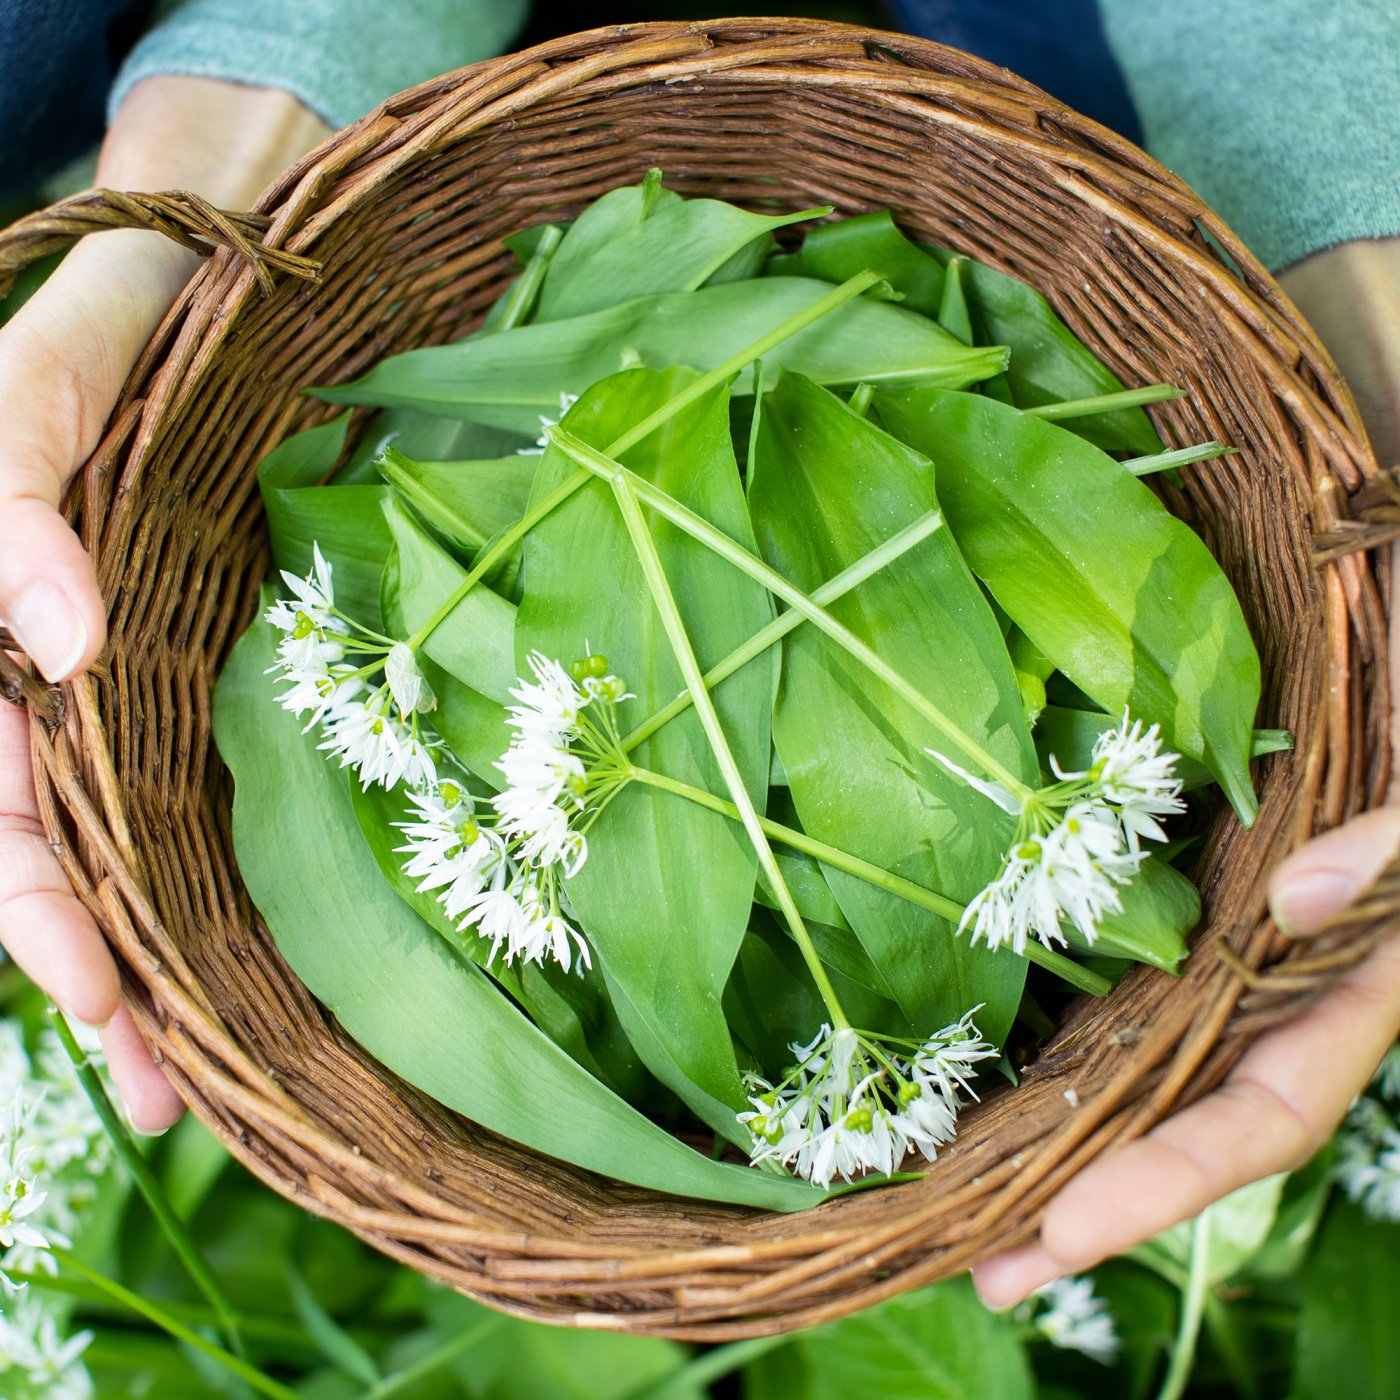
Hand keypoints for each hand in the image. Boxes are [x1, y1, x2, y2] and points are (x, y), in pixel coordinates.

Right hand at [0, 76, 327, 1130]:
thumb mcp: (41, 394)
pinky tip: (211, 1000)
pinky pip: (162, 811)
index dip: (30, 886)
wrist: (204, 306)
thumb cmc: (114, 340)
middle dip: (79, 965)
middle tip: (156, 1083)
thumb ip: (13, 501)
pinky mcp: (178, 697)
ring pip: (91, 856)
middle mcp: (32, 682)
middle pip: (28, 852)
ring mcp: (106, 700)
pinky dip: (180, 909)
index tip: (95, 973)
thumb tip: (56, 640)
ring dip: (130, 977)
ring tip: (183, 1090)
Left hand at [974, 234, 1399, 1307]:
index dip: (1170, 1183)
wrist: (1384, 608)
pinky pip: (1121, 978)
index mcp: (1352, 973)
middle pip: (1185, 1121)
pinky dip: (1065, 1038)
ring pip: (1146, 1065)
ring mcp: (1224, 941)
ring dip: (1060, 1139)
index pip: (1267, 1113)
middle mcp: (1278, 978)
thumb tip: (1298, 903)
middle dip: (1090, 1201)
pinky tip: (989, 1069)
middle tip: (972, 1265)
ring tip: (957, 1202)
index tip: (1055, 1236)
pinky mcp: (1181, 891)